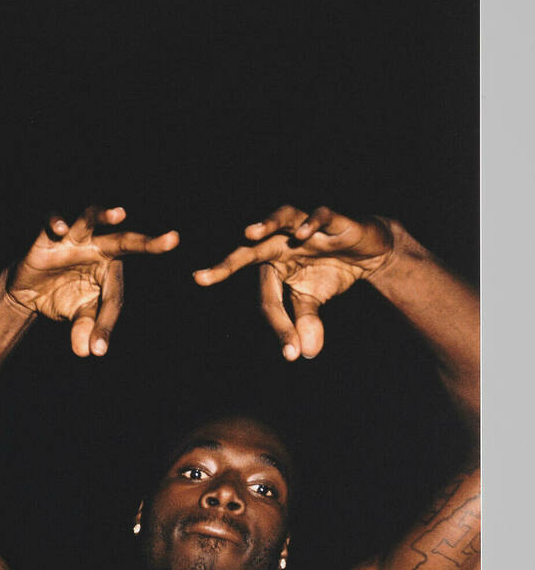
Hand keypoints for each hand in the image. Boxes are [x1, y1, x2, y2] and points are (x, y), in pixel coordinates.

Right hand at [6, 204, 179, 356]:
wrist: (29, 291)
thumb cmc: (63, 298)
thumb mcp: (76, 315)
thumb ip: (86, 327)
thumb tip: (89, 351)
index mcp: (110, 269)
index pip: (115, 294)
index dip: (107, 322)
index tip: (99, 347)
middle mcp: (98, 247)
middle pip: (125, 241)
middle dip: (147, 243)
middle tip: (174, 240)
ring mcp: (74, 238)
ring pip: (92, 217)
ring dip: (104, 215)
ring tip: (120, 214)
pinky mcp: (48, 235)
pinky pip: (52, 220)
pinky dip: (57, 221)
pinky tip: (61, 229)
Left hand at [193, 204, 396, 359]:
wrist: (368, 252)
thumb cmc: (329, 272)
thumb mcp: (313, 301)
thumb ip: (304, 322)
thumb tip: (305, 354)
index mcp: (271, 266)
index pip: (267, 298)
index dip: (279, 326)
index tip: (290, 353)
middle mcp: (281, 243)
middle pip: (251, 251)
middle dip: (226, 265)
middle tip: (200, 278)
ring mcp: (305, 228)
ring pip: (282, 218)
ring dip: (267, 224)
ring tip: (249, 233)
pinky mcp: (333, 218)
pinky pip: (319, 215)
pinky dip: (312, 223)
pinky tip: (303, 234)